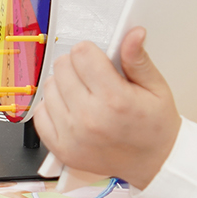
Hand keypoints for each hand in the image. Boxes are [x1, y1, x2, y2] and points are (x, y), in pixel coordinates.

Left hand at [31, 28, 181, 188]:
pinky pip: (40, 113)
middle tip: (94, 79)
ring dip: (64, 86)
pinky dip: (53, 108)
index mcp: (115, 100)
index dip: (91, 52)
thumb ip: (138, 59)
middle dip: (77, 66)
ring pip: (49, 87)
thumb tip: (132, 34)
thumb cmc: (155, 127)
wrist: (154, 163)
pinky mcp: (61, 149)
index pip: (81, 53)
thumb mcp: (156, 88)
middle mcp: (89, 118)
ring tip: (86, 96)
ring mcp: (72, 135)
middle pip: (62, 67)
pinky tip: (73, 111)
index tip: (100, 61)